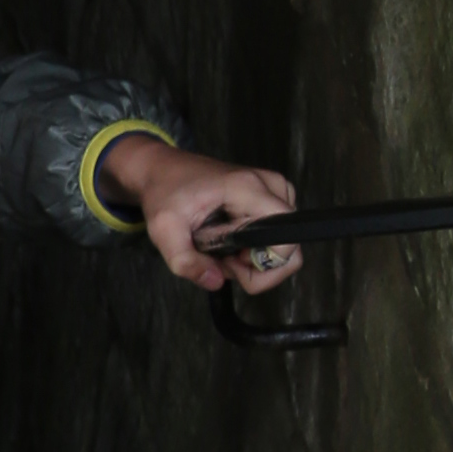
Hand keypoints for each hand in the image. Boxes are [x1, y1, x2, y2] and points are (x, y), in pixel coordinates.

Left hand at [97, 131, 302, 290]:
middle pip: (289, 249)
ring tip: (218, 247)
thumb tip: (215, 281)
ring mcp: (273, 190)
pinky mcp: (269, 197)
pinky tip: (227, 241)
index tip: (234, 263)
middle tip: (223, 259)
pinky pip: (275, 236)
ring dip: (250, 259)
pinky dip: (252, 248)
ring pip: (281, 246)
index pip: (287, 237)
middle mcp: (269, 186)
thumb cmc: (164, 192)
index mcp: (248, 188)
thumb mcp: (164, 230)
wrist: (163, 169)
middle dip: (256, 268)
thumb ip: (185, 261)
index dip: (266, 266)